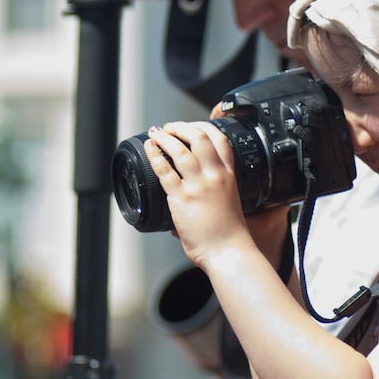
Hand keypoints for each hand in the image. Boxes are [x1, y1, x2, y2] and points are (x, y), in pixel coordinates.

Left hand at [144, 121, 254, 267]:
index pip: (220, 139)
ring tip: (155, 134)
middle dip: (181, 127)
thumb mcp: (229, 201)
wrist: (229, 252)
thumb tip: (192, 192)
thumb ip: (214, 191)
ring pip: (181, 149)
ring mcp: (199, 185)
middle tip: (168, 128)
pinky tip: (149, 150)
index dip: (203, 126)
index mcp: (228, 175)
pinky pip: (165, 170)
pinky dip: (155, 156)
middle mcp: (215, 176)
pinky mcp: (182, 198)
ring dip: (165, 137)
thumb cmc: (229, 234)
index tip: (191, 126)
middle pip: (199, 136)